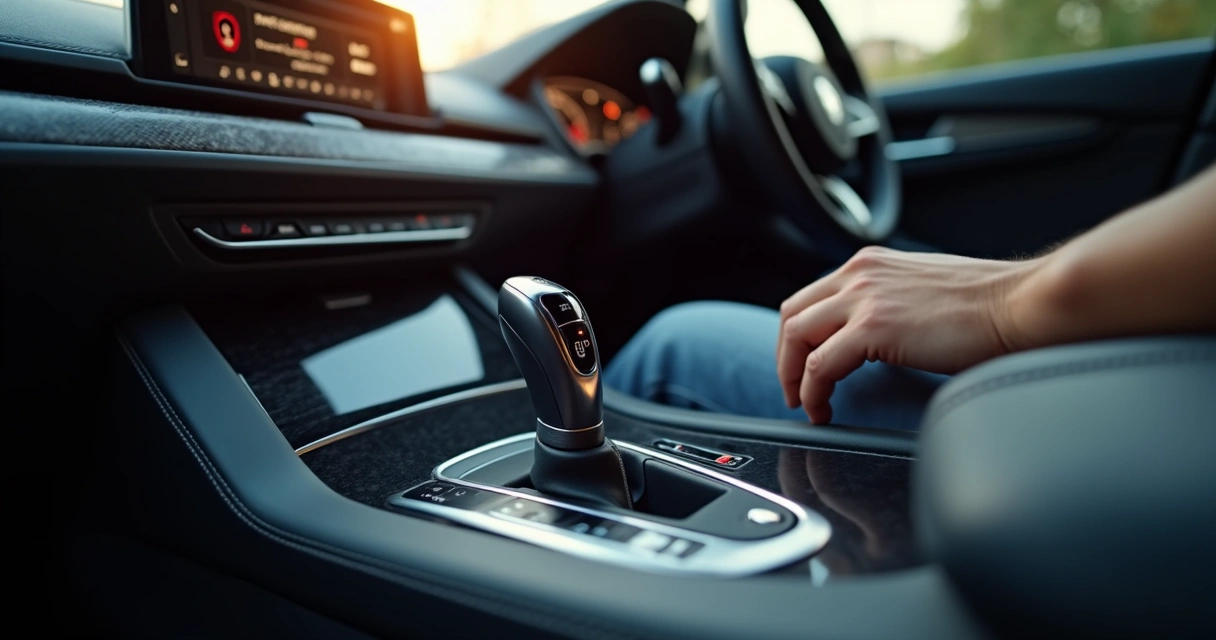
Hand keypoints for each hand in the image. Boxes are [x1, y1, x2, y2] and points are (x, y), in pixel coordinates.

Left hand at [776, 246, 1035, 423]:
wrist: (1022, 304)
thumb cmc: (991, 305)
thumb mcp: (923, 291)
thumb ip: (893, 304)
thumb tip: (882, 336)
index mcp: (871, 264)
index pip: (811, 297)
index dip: (799, 336)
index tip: (802, 364)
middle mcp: (860, 273)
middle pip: (792, 314)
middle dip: (785, 356)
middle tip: (794, 389)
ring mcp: (863, 298)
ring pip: (796, 338)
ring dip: (793, 376)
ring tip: (806, 404)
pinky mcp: (872, 328)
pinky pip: (819, 366)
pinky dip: (813, 392)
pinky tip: (824, 410)